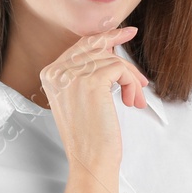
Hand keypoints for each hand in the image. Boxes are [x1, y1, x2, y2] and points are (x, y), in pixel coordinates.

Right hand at [40, 24, 150, 173]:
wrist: (90, 160)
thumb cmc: (90, 135)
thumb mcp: (83, 98)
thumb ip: (88, 72)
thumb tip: (110, 47)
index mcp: (50, 74)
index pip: (81, 45)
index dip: (106, 37)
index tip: (127, 32)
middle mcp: (57, 71)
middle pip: (98, 48)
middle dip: (124, 61)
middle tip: (140, 79)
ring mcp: (71, 74)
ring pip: (112, 59)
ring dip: (131, 80)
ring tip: (134, 100)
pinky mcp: (91, 81)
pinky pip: (120, 69)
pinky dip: (132, 84)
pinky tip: (131, 101)